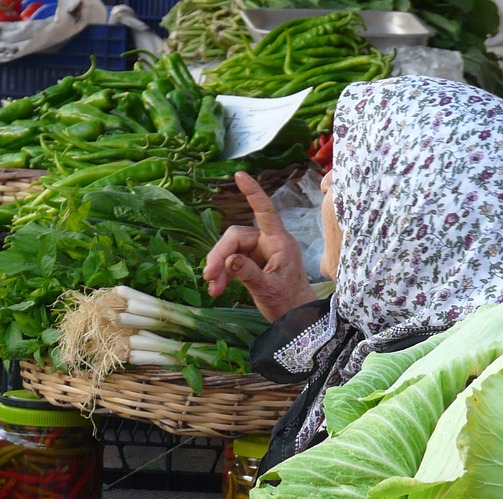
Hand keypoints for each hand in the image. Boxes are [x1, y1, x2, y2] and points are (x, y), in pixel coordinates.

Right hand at [202, 171, 315, 322]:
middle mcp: (268, 242)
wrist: (295, 319)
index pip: (265, 211)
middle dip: (219, 255)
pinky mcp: (251, 264)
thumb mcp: (269, 289)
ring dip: (218, 268)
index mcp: (279, 242)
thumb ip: (248, 274)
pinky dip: (222, 274)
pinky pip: (231, 262)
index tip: (240, 176)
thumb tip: (228, 260)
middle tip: (208, 276)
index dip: (253, 193)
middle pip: (235, 236)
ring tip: (213, 289)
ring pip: (230, 250)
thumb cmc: (289, 303)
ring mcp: (259, 253)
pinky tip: (217, 288)